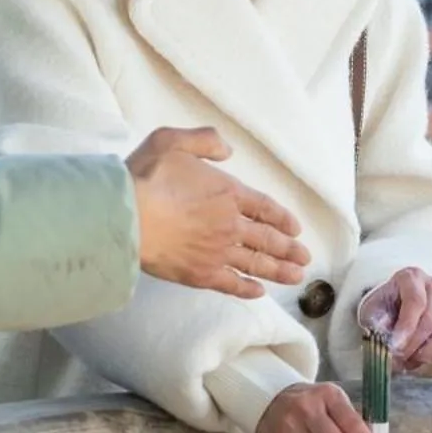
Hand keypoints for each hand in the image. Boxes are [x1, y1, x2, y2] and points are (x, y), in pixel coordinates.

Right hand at [125, 127, 308, 296]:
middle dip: (289, 249)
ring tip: (297, 278)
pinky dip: (248, 289)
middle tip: (305, 259)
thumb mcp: (174, 141)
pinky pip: (231, 284)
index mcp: (228, 192)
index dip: (282, 218)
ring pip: (256, 264)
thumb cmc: (147, 177)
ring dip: (279, 271)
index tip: (296, 229)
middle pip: (267, 239)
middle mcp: (229, 224)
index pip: (264, 207)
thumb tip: (227, 151)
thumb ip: (204, 140)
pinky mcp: (200, 275)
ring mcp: (217, 252)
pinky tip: (259, 292)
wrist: (126, 217)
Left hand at [357, 267, 431, 373]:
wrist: (392, 313)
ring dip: (428, 352)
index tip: (395, 346)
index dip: (406, 327)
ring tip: (411, 359)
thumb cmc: (382, 311)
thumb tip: (387, 332)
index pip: (416, 301)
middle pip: (431, 319)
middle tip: (399, 358)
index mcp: (411, 277)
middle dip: (414, 345)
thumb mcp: (371, 312)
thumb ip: (377, 321)